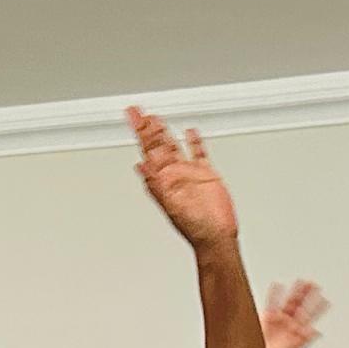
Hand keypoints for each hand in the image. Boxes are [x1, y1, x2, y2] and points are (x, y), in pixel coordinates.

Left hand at [129, 106, 241, 253]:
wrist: (216, 235)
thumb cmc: (195, 227)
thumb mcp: (171, 205)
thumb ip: (156, 184)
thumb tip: (140, 166)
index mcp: (163, 179)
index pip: (148, 149)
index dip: (139, 131)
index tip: (132, 116)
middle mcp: (174, 173)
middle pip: (157, 144)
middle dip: (147, 128)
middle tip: (138, 112)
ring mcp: (189, 173)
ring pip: (174, 145)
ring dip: (165, 132)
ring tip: (156, 118)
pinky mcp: (206, 174)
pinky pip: (198, 153)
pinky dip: (194, 142)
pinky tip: (190, 132)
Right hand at [260, 277, 328, 347]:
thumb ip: (302, 340)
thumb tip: (315, 332)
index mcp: (297, 332)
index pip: (310, 317)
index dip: (318, 308)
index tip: (325, 300)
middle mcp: (289, 324)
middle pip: (300, 306)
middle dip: (308, 295)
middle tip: (315, 284)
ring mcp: (279, 319)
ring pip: (288, 302)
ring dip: (295, 292)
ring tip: (301, 281)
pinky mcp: (267, 317)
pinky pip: (272, 302)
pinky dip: (275, 293)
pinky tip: (277, 285)